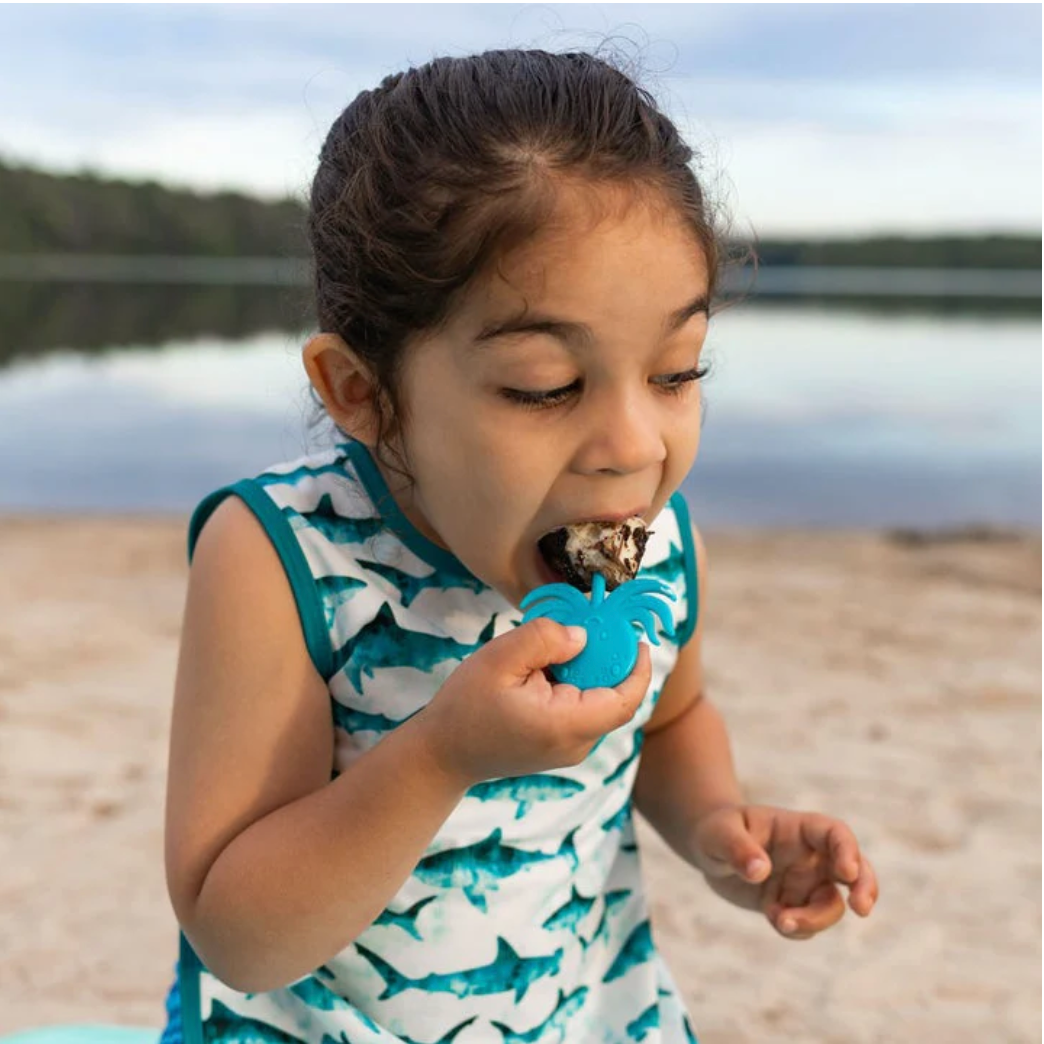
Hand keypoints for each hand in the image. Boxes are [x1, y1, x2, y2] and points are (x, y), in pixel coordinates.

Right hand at [417, 618, 651, 786]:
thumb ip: (544, 639)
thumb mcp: (499, 659)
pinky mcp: (558, 746)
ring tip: (556, 648)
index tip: (636, 637)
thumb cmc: (465, 707)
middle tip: (589, 625)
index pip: (624, 700)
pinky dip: (573, 685)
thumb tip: (582, 637)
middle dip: (607, 659)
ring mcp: (568, 750)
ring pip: (596, 703)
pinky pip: (580, 711)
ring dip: (587, 672)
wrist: (442, 754)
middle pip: (612, 698)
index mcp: (566, 725)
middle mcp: (576, 745)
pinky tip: (545, 669)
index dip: (638, 668)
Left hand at [693, 805, 878, 939]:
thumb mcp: (719, 833)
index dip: (847, 850)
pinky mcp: (793, 905)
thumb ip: (737, 848)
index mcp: (798, 828)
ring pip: (831, 906)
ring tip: (781, 922)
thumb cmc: (717, 830)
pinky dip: (796, 929)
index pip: (834, 833)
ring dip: (815, 920)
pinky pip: (807, 924)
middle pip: (854, 870)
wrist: (709, 850)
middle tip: (861, 910)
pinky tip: (771, 916)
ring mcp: (805, 883)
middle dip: (865, 888)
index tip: (847, 872)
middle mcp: (810, 856)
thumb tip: (759, 871)